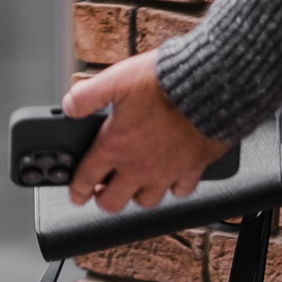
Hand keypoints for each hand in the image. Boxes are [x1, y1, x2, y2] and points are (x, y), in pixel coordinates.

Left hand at [62, 52, 231, 211]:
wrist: (211, 86)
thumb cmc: (166, 83)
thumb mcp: (117, 79)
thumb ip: (87, 95)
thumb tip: (70, 107)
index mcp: (116, 147)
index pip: (86, 179)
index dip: (77, 190)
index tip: (77, 194)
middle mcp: (138, 166)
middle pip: (113, 202)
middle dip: (104, 199)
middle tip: (103, 192)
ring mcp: (166, 171)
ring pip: (146, 201)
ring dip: (137, 196)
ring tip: (134, 186)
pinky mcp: (192, 168)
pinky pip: (181, 191)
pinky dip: (174, 189)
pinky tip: (171, 179)